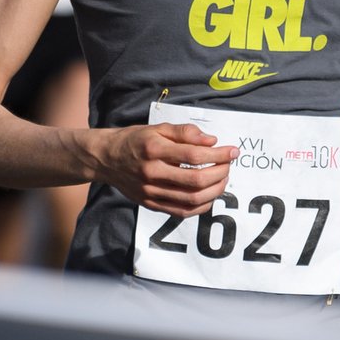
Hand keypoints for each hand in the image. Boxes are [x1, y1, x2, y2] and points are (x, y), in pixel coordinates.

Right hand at [95, 122, 238, 216]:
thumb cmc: (135, 140)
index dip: (218, 154)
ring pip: (191, 199)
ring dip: (214, 191)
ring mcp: (150, 191)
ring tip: (223, 179)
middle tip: (229, 165)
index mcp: (154, 148)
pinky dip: (200, 207)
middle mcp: (152, 171)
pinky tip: (209, 196)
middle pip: (195, 179)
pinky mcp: (150, 204)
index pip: (194, 154)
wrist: (106, 158)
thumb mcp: (158, 127)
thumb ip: (185, 132)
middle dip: (220, 173)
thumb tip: (211, 141)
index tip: (233, 151)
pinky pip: (180, 212)